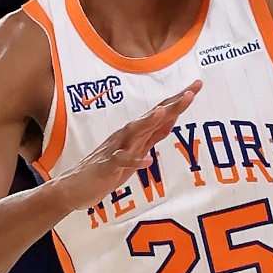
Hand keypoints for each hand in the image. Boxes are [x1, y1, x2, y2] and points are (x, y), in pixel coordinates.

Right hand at [54, 81, 201, 212]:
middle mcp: (127, 136)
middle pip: (153, 117)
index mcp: (136, 134)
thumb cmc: (108, 169)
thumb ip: (153, 135)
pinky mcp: (107, 167)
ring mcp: (116, 149)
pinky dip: (134, 161)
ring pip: (135, 132)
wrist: (75, 187)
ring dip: (149, 122)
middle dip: (172, 104)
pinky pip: (121, 162)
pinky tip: (147, 160)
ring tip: (164, 111)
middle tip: (192, 90)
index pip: (161, 113)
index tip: (197, 85)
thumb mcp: (137, 151)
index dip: (178, 100)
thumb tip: (171, 119)